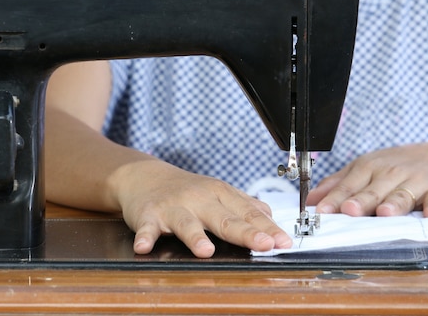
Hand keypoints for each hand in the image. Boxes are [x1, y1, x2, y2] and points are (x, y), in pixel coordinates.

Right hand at [114, 160, 292, 257]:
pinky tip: (143, 247)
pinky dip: (145, 237)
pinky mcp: (148, 215)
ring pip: (186, 223)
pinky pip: (146, 228)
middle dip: (245, 232)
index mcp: (219, 194)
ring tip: (205, 251)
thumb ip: (243, 205)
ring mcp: (173, 207)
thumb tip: (270, 216)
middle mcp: (199, 199)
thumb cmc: (185, 190)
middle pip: (224, 218)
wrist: (143, 176)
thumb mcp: (217, 192)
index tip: (284, 242)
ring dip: (195, 237)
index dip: (267, 228)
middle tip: (264, 245)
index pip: (248, 213)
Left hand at [307, 143, 427, 217]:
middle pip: (373, 190)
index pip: (348, 186)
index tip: (322, 210)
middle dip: (360, 200)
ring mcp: (415, 180)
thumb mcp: (362, 170)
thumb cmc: (392, 168)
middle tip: (349, 210)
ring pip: (402, 194)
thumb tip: (309, 200)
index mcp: (367, 169)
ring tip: (384, 212)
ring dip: (393, 203)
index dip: (335, 198)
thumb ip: (336, 185)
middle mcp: (390, 173)